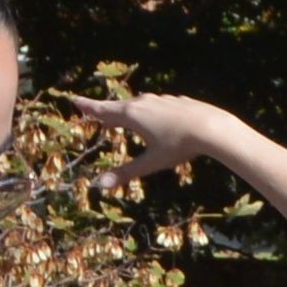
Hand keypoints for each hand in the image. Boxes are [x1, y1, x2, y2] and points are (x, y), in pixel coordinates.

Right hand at [64, 89, 247, 175]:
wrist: (212, 128)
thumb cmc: (179, 146)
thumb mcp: (151, 162)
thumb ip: (126, 173)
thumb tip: (99, 186)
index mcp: (133, 115)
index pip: (104, 111)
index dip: (88, 107)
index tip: (75, 100)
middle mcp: (144, 103)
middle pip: (120, 107)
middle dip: (106, 111)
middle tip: (96, 113)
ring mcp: (162, 100)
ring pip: (139, 105)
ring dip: (127, 110)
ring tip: (122, 115)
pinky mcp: (178, 101)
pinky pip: (156, 105)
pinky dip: (148, 110)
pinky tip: (155, 115)